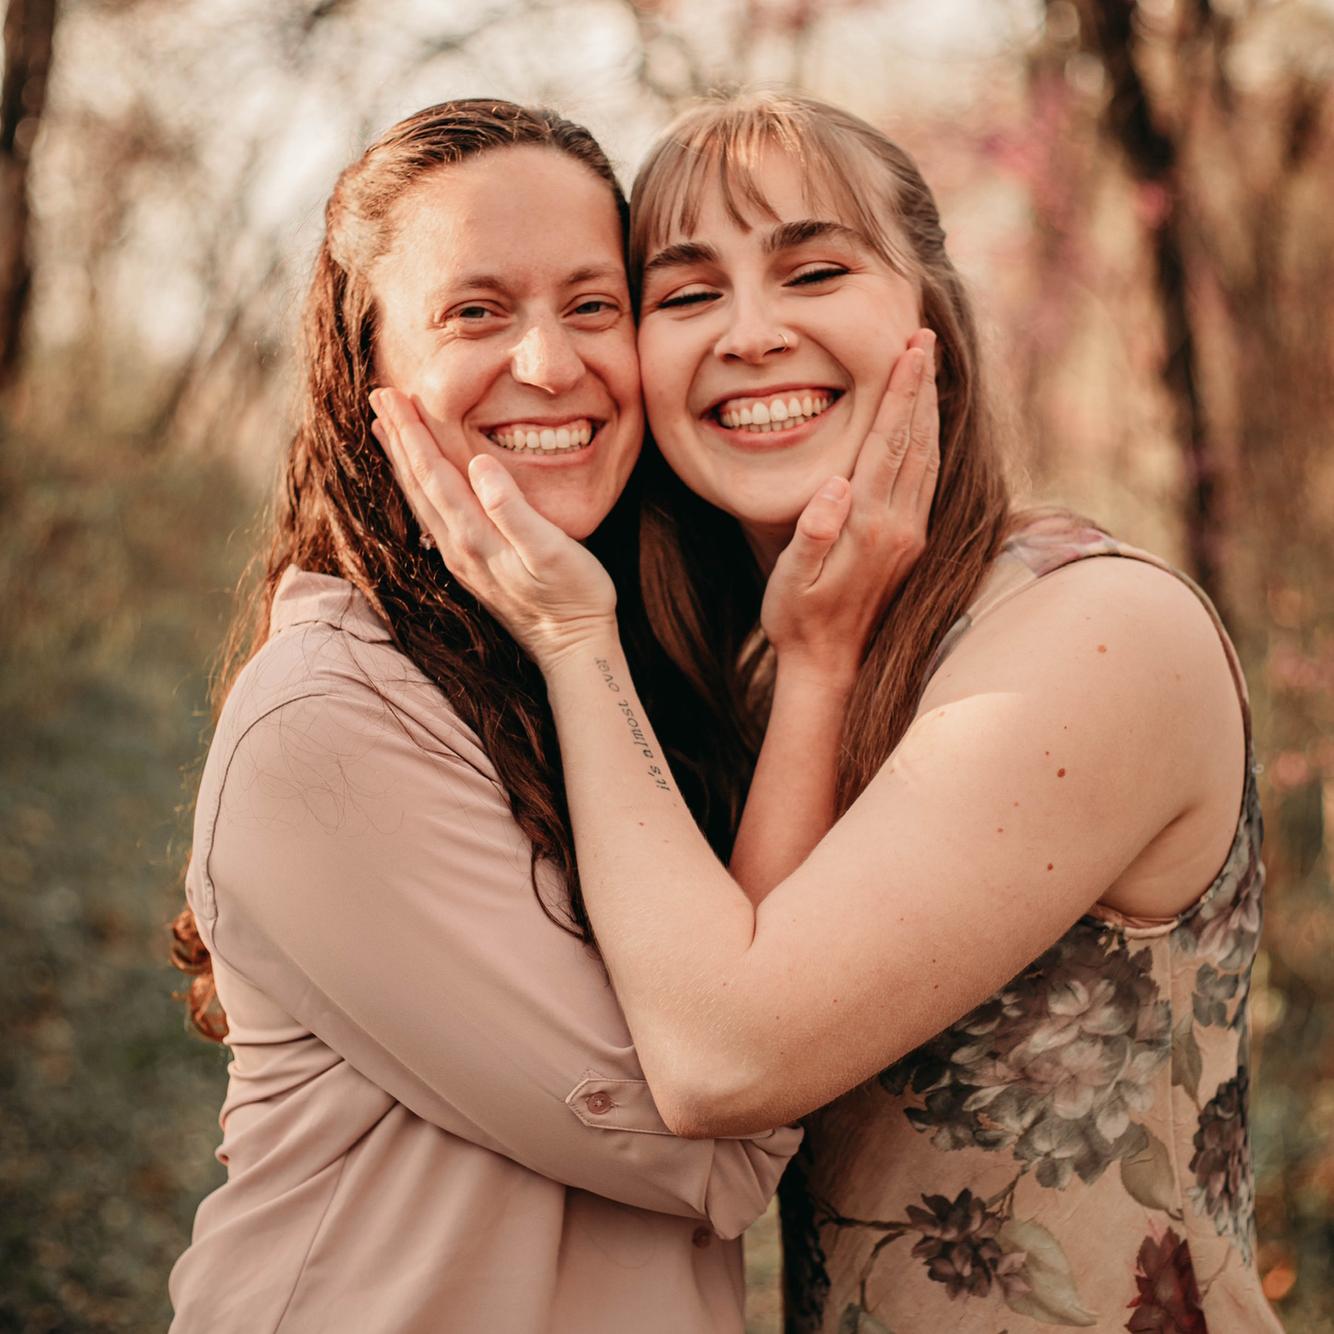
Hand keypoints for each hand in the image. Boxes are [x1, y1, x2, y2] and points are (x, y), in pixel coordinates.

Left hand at [370, 387, 616, 665]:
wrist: (573, 649)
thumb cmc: (574, 595)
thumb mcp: (551, 549)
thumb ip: (512, 508)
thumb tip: (479, 463)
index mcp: (474, 535)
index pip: (433, 473)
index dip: (411, 432)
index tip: (392, 395)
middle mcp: (459, 547)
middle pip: (418, 483)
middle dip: (397, 438)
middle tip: (378, 396)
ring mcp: (463, 560)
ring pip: (421, 502)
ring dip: (403, 463)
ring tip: (385, 431)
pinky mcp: (473, 569)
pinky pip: (433, 519)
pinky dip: (419, 491)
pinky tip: (420, 484)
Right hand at [760, 328, 938, 687]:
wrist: (831, 668)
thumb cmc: (797, 621)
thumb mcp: (790, 579)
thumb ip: (813, 532)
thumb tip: (836, 485)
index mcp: (868, 526)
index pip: (888, 444)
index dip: (900, 393)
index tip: (911, 349)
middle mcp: (899, 527)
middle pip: (917, 442)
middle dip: (921, 386)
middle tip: (924, 338)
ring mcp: (911, 536)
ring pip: (928, 459)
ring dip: (929, 410)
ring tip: (927, 368)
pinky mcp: (912, 545)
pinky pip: (927, 480)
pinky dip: (929, 442)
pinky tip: (926, 427)